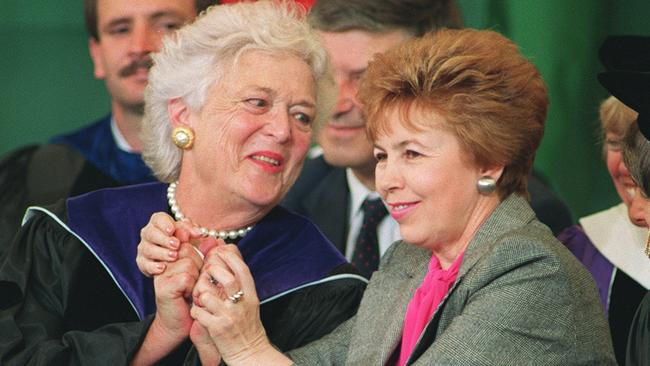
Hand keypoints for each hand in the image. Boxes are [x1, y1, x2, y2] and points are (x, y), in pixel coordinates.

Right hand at [136, 212, 200, 275]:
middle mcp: (148, 234)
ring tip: (174, 256)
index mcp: (158, 223)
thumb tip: (199, 233)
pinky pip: (144, 264)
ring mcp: (144, 248)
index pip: (158, 219)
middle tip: (176, 245)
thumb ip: (192, 231)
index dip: (164, 224)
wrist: (175, 259)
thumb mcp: (188, 234)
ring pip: (148, 249)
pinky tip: (163, 268)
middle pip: (151, 233)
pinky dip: (153, 266)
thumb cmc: (182, 241)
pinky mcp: (142, 262)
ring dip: (161, 253)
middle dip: (163, 239)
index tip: (172, 231)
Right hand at [151, 243, 202, 342]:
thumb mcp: (202, 272)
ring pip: (188, 263)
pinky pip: (186, 277)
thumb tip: (215, 239)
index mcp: (171, 255)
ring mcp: (161, 274)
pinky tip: (186, 295)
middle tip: (194, 281)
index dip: (196, 248)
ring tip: (190, 289)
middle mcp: (163, 262)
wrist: (180, 323)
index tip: (201, 261)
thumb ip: (208, 254)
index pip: (186, 240)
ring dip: (196, 278)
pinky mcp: (163, 287)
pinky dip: (191, 288)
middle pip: (188, 250)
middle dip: (199, 266)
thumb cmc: (194, 296)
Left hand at [191, 245, 281, 364]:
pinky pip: (198, 312)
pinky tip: (199, 312)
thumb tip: (233, 258)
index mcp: (251, 295)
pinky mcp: (217, 328)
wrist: (250, 352)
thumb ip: (242, 283)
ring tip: (201, 296)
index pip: (242, 270)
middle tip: (207, 272)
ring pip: (207, 295)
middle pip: (226, 279)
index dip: (230, 257)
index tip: (220, 250)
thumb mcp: (250, 302)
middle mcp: (241, 304)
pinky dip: (195, 311)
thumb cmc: (247, 325)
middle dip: (213, 272)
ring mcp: (229, 316)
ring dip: (200, 293)